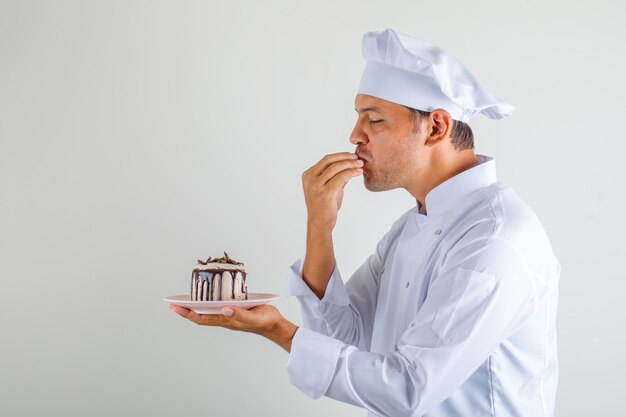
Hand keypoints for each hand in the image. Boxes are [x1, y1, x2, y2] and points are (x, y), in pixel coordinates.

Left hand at [169, 303, 298, 351]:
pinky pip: (217, 306)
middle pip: (201, 315)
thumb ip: (239, 314)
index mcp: (227, 320)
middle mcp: (225, 318)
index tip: (175, 307)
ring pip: (208, 311)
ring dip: (195, 306)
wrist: (275, 324)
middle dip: (186, 310)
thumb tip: (224, 310)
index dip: (187, 313)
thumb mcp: (253, 317)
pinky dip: (208, 302)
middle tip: (173, 303)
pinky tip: (208, 296)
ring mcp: (229, 314)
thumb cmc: (265, 321)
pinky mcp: (234, 309)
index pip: (202, 318)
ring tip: (185, 300)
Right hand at [301, 152, 363, 230]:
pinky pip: (341, 178)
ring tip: (360, 165)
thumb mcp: (328, 187)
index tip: (351, 156)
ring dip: (350, 164)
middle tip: (357, 158)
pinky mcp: (325, 193)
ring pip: (336, 168)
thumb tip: (349, 164)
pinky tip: (358, 172)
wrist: (319, 224)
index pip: (326, 160)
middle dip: (345, 157)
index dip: (340, 156)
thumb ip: (336, 176)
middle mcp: (310, 179)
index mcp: (308, 175)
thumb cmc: (324, 207)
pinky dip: (351, 172)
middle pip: (329, 160)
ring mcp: (316, 186)